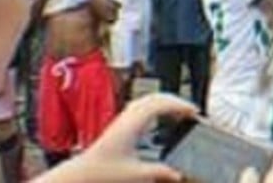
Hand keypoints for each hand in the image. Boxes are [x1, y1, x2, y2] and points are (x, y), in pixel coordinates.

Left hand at [39, 94, 196, 181]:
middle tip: (191, 110)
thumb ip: (159, 173)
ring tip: (179, 111)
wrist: (79, 175)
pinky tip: (159, 118)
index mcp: (132, 124)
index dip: (179, 105)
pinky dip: (155, 107)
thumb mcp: (135, 175)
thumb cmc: (102, 173)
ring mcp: (122, 119)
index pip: (160, 104)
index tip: (194, 112)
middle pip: (154, 97)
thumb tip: (178, 175)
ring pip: (146, 100)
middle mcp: (127, 117)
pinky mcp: (119, 125)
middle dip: (175, 100)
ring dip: (164, 102)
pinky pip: (141, 106)